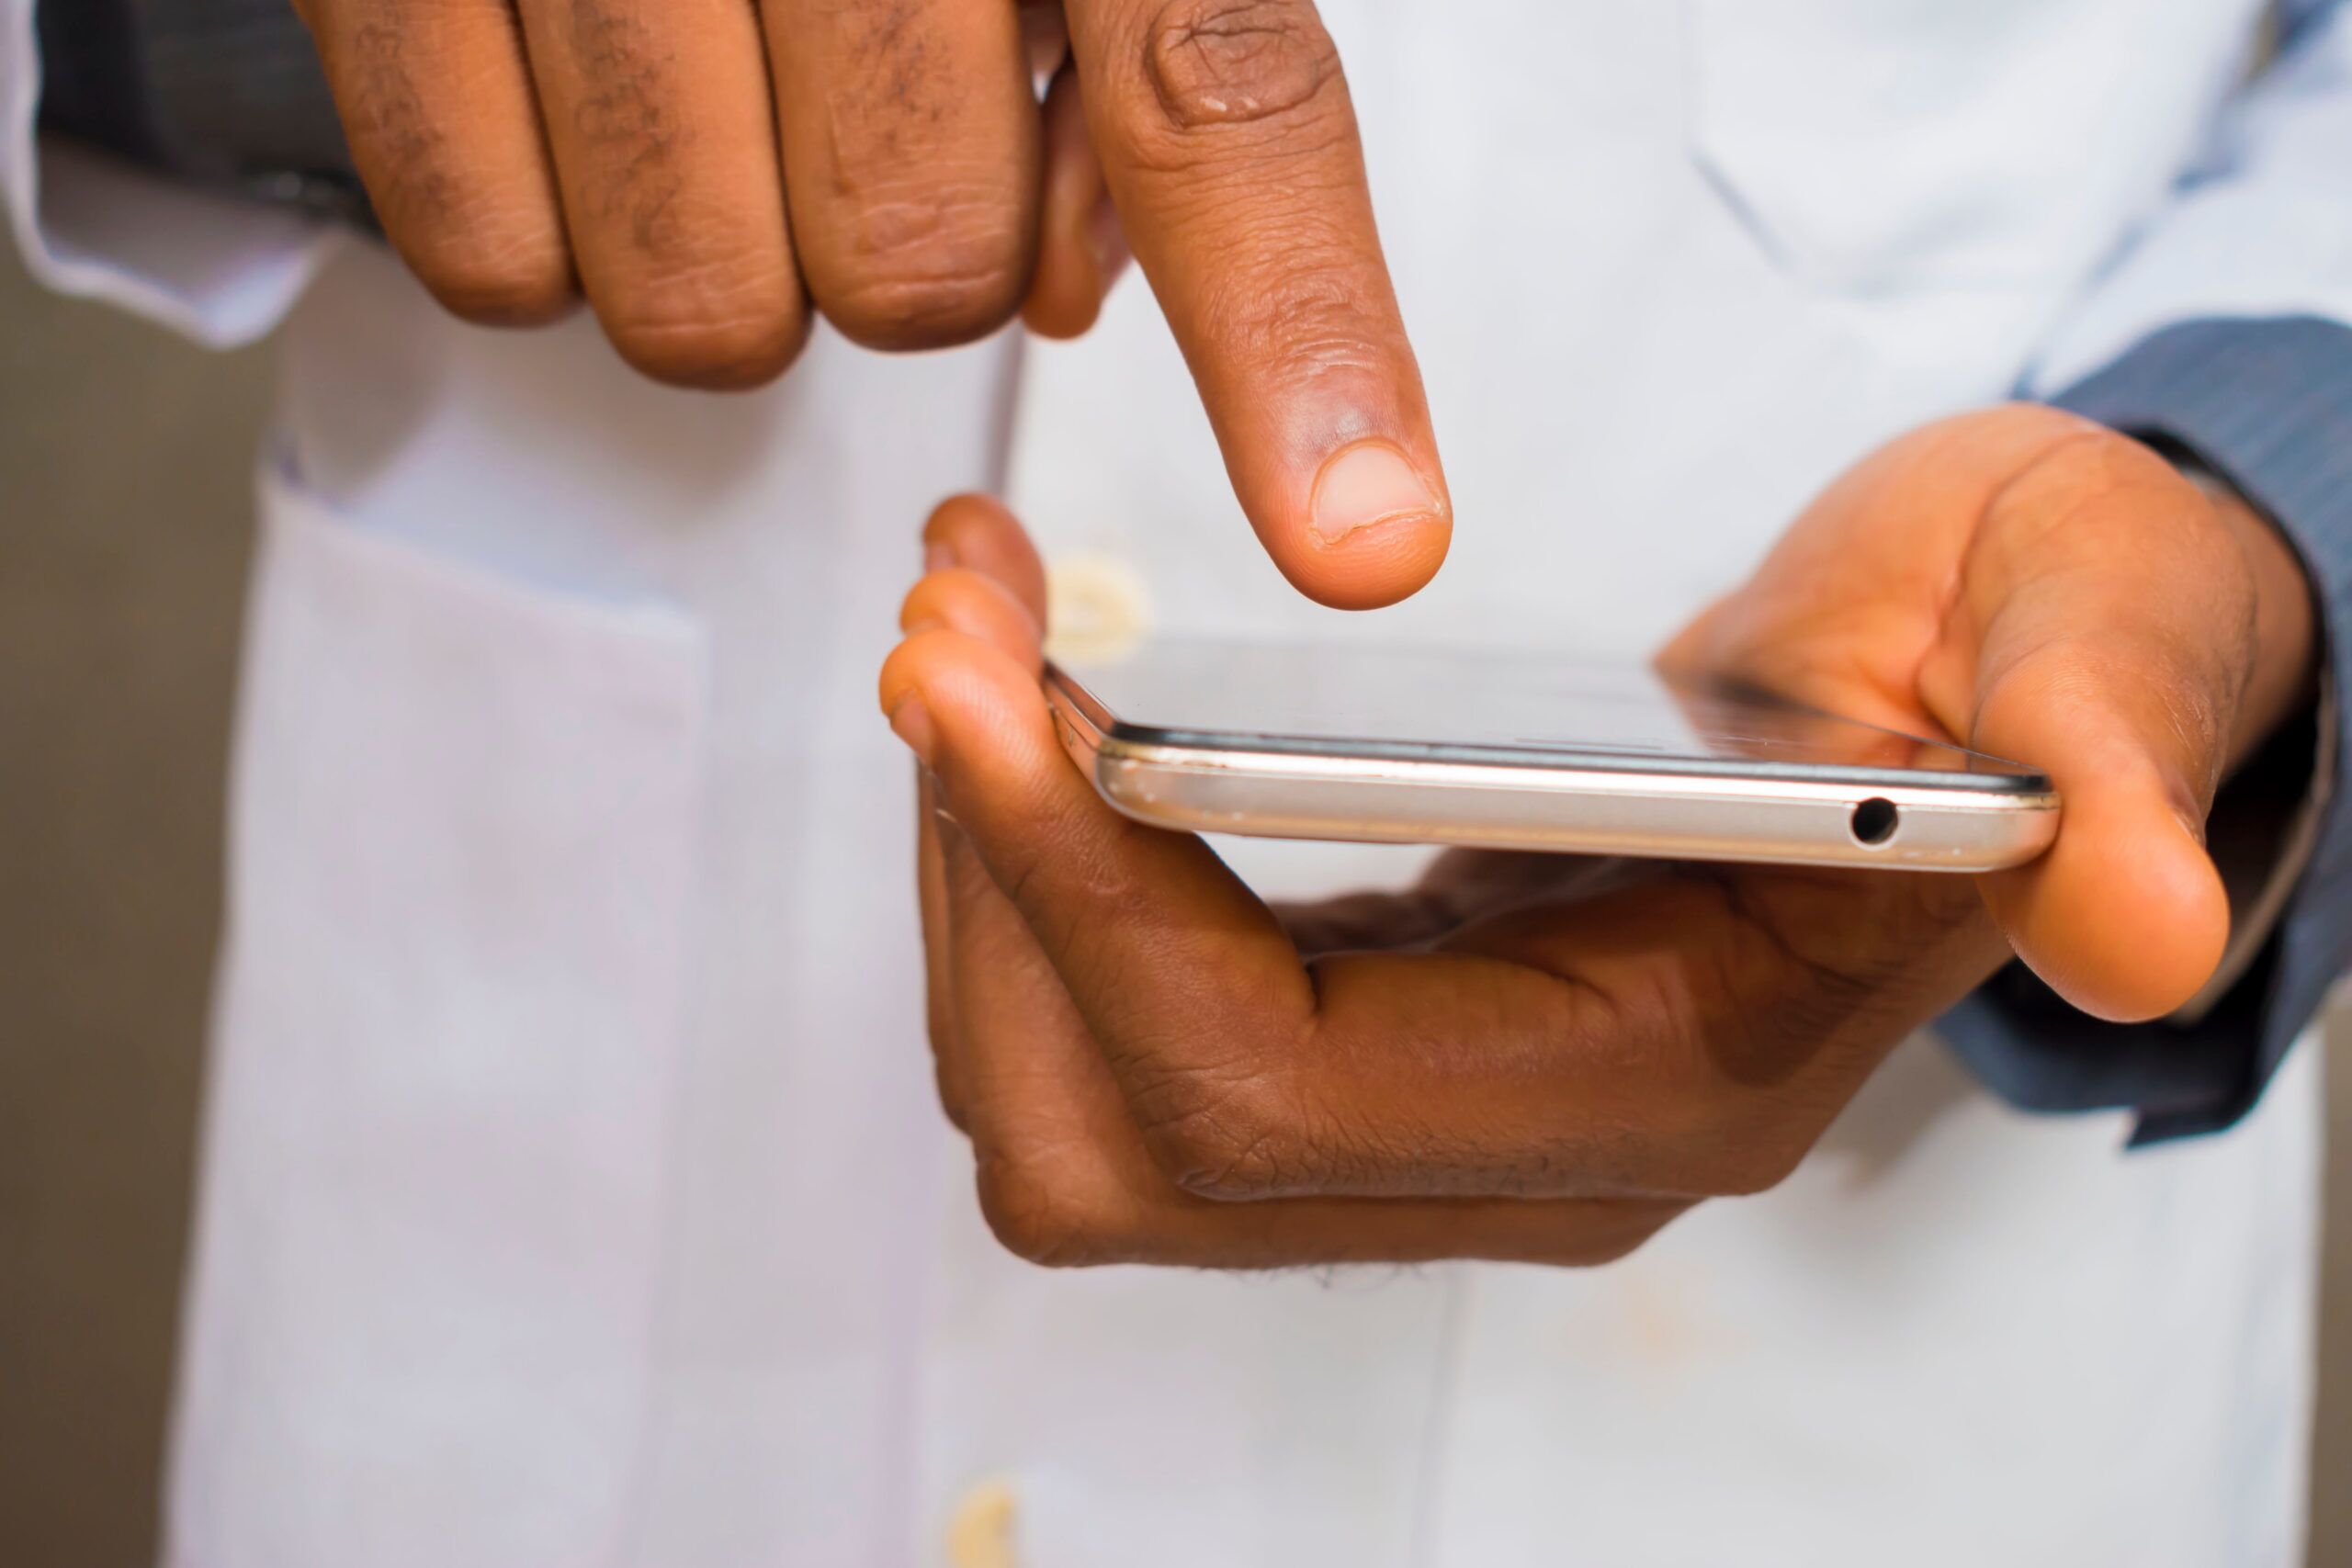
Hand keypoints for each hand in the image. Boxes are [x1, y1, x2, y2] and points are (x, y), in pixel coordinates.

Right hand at [294, 0, 1449, 605]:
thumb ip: (1134, 56)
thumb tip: (1084, 284)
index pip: (1214, 105)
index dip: (1293, 341)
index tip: (1360, 534)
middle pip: (923, 278)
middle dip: (901, 244)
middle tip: (847, 98)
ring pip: (710, 311)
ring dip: (724, 253)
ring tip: (701, 82)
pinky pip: (495, 262)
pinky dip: (539, 228)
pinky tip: (569, 87)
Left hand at [876, 407, 2314, 1267]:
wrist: (1989, 672)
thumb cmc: (2022, 643)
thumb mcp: (2095, 649)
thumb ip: (2103, 773)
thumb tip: (2139, 914)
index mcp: (1669, 1082)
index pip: (1276, 1088)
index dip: (1094, 907)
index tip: (985, 692)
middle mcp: (1521, 1143)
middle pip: (1116, 1140)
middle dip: (986, 893)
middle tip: (947, 633)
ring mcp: (1432, 1105)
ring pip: (1073, 1101)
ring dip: (978, 877)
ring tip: (971, 633)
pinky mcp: (1374, 1023)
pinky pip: (1118, 1012)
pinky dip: (1031, 862)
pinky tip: (1035, 699)